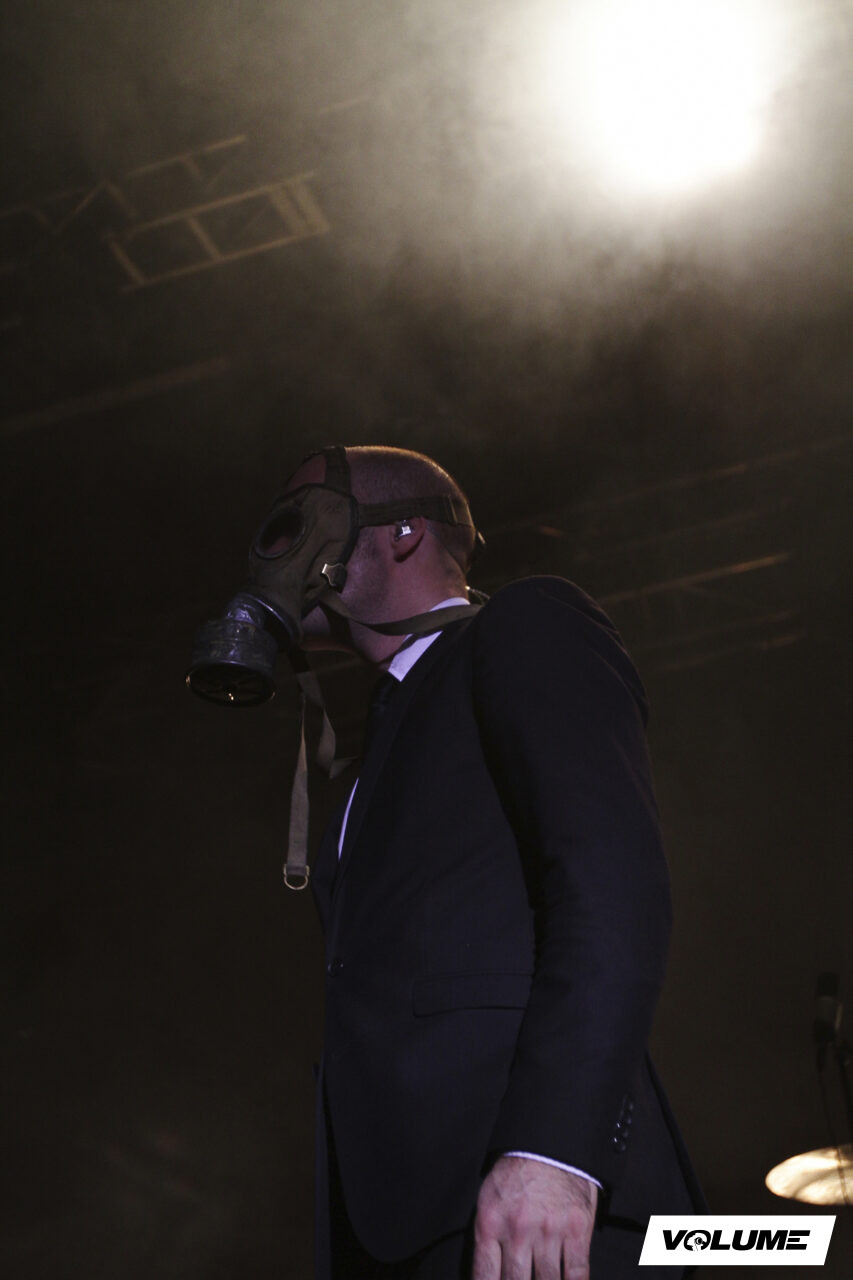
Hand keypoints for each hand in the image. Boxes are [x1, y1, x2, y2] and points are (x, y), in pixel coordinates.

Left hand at [473, 1156, 596, 1279]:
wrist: (549, 1141)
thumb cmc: (518, 1170)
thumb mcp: (489, 1198)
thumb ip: (488, 1237)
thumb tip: (489, 1273)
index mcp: (491, 1222)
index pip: (485, 1277)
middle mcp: (518, 1230)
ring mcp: (549, 1231)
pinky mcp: (576, 1229)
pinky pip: (577, 1273)